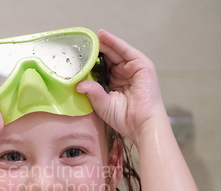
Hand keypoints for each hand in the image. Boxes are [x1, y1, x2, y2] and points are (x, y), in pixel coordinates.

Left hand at [76, 29, 165, 143]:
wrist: (142, 124)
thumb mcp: (102, 103)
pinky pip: (126, 51)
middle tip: (83, 41)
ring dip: (105, 43)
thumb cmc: (124, 118)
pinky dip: (115, 43)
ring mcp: (134, 69)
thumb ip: (91, 91)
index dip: (91, 61)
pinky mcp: (142, 65)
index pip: (102, 68)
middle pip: (109, 58)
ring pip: (116, 52)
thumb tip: (78, 84)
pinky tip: (104, 36)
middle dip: (97, 49)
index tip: (78, 55)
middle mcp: (124, 74)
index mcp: (115, 83)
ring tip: (92, 35)